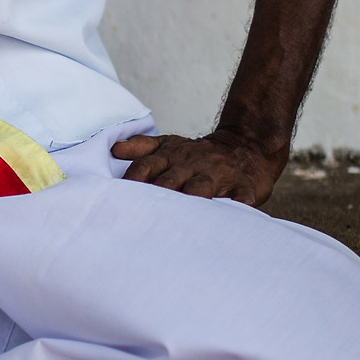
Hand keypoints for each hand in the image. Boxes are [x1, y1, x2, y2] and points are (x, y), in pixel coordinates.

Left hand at [113, 130, 285, 207]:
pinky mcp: (242, 185)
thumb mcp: (169, 144)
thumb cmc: (198, 155)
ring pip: (201, 187)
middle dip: (157, 196)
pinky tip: (237, 209)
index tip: (118, 198)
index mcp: (171, 156)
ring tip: (185, 212)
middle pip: (169, 181)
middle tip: (144, 215)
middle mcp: (191, 165)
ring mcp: (217, 175)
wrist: (244, 146)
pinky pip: (240, 194)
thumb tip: (114, 149)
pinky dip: (239, 202)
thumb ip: (141, 148)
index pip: (145, 167)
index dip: (132, 181)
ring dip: (193, 198)